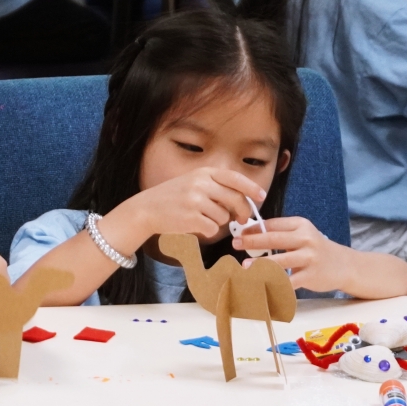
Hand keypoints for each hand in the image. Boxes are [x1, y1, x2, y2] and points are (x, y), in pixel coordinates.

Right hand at [126, 167, 263, 239]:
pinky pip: (213, 229)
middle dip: (242, 211)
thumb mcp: (192, 182)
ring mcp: (196, 200)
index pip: (235, 178)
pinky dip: (207, 232)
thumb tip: (243, 200)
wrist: (145, 209)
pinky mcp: (192, 218)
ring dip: (217, 222)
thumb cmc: (171, 198)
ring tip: (200, 218)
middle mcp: (201, 184)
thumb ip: (215, 186)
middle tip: (241, 219)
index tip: (261, 196)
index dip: (251, 188)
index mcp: (203, 173)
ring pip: (223, 217)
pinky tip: (194, 226)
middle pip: (235, 199)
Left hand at [232, 216, 348, 293]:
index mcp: (301, 225)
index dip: (253, 229)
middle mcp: (306, 239)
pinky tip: (260, 285)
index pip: (272, 224)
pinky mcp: (310, 276)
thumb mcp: (302, 234)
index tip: (239, 233)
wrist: (344, 265)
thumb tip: (248, 235)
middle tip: (235, 244)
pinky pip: (287, 281)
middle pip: (273, 239)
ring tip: (244, 267)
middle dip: (251, 241)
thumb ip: (280, 234)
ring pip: (278, 262)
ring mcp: (309, 258)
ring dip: (259, 264)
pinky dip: (272, 284)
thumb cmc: (315, 249)